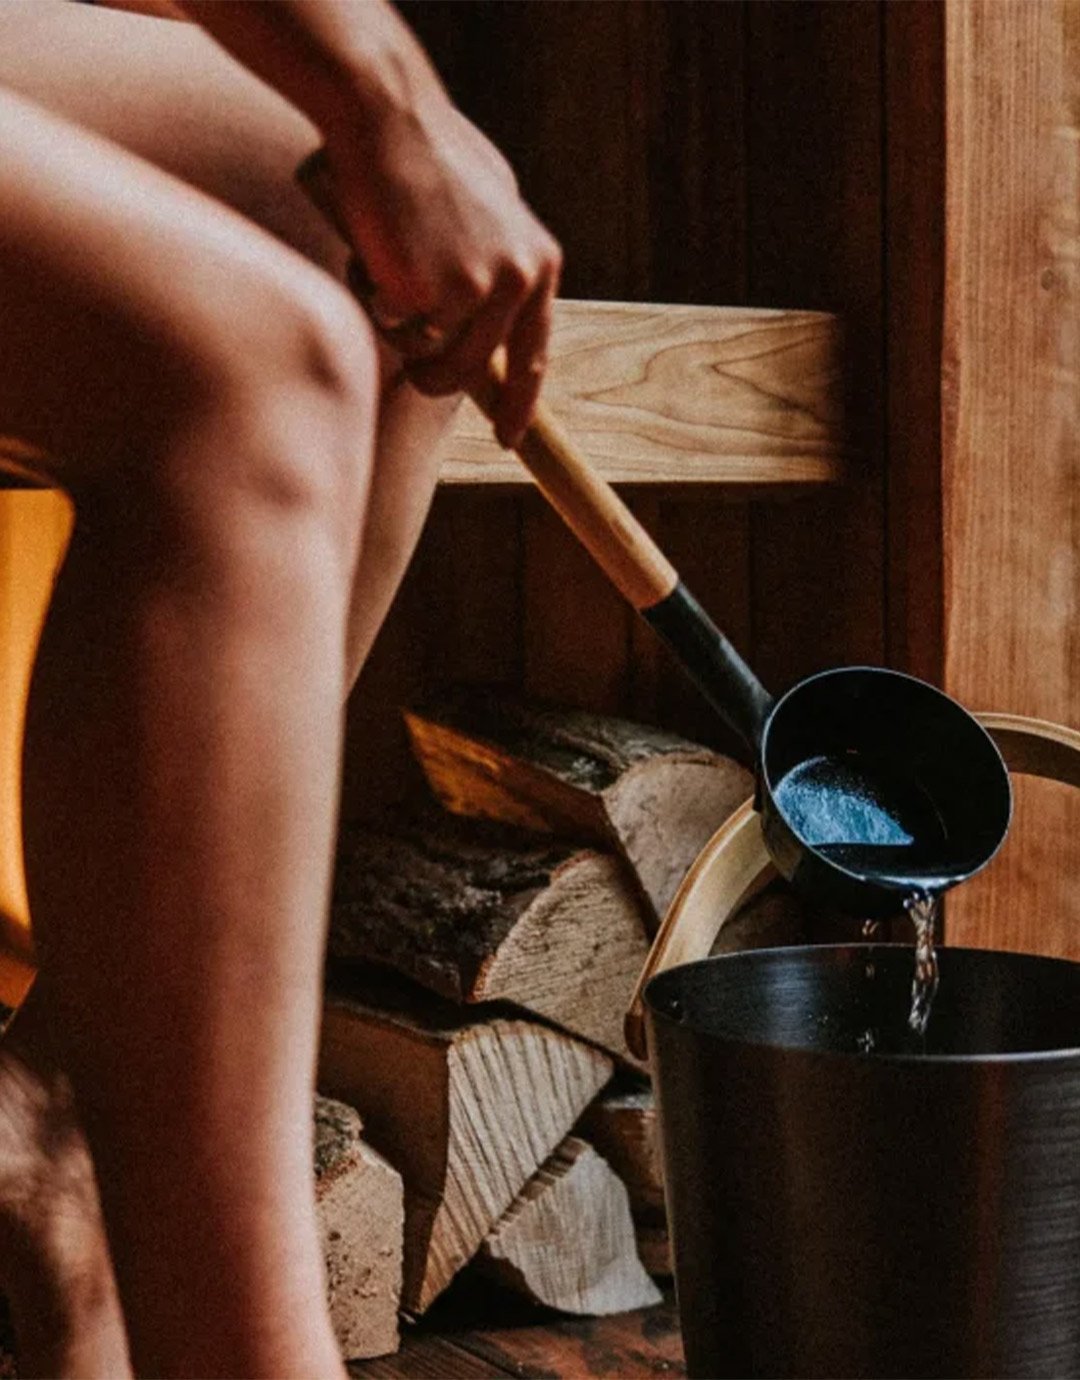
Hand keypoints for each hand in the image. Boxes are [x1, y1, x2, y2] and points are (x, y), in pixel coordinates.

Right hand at [320, 100, 561, 449]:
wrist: (389, 117)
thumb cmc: (428, 156)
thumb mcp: (491, 208)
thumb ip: (500, 260)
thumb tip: (493, 321)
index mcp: (541, 262)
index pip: (535, 354)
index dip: (521, 403)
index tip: (509, 438)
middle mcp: (522, 279)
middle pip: (478, 370)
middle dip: (440, 382)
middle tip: (416, 379)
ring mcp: (481, 290)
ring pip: (435, 357)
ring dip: (405, 343)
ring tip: (388, 287)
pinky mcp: (437, 293)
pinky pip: (400, 331)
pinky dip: (379, 305)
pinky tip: (376, 258)